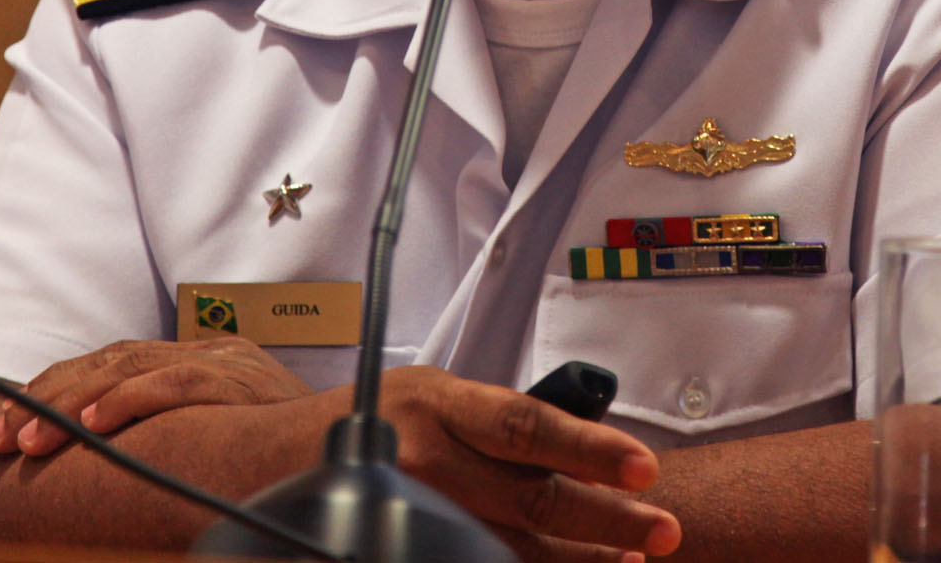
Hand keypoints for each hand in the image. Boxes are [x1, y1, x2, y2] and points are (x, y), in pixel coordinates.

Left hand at [0, 335, 311, 455]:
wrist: (351, 437)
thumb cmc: (282, 452)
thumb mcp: (217, 435)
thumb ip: (170, 431)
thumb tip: (101, 459)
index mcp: (196, 360)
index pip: (108, 363)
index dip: (52, 391)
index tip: (2, 426)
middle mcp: (206, 351)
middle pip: (108, 360)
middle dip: (44, 398)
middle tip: (0, 437)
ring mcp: (222, 361)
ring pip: (128, 367)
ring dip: (70, 404)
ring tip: (32, 438)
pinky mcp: (237, 378)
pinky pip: (172, 382)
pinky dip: (127, 400)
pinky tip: (92, 422)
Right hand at [374, 365, 680, 559]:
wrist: (279, 458)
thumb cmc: (374, 421)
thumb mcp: (434, 395)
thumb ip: (497, 419)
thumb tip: (584, 446)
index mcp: (441, 403)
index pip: (528, 425)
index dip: (591, 448)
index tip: (644, 467)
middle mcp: (427, 457)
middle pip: (531, 495)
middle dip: (607, 517)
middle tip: (661, 528)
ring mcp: (414, 509)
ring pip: (512, 545)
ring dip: (579, 558)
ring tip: (629, 560)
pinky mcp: (404, 546)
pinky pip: (478, 561)